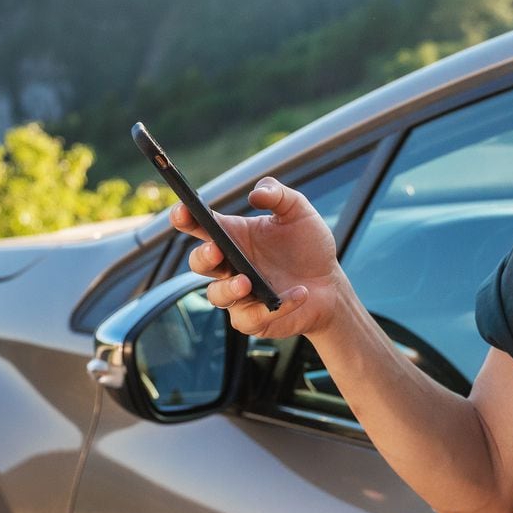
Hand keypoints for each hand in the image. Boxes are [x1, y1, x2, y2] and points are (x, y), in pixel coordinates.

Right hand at [175, 176, 344, 338]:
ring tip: (246, 281)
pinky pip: (251, 317)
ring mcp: (238, 294)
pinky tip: (298, 293)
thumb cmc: (308, 246)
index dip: (184, 218)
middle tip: (216, 250)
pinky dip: (275, 306)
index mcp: (233, 236)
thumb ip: (277, 194)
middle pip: (199, 262)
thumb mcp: (299, 212)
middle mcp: (230, 265)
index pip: (199, 225)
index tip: (182, 211)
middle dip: (202, 256)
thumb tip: (255, 194)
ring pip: (216, 295)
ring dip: (228, 289)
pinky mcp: (253, 319)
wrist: (330, 284)